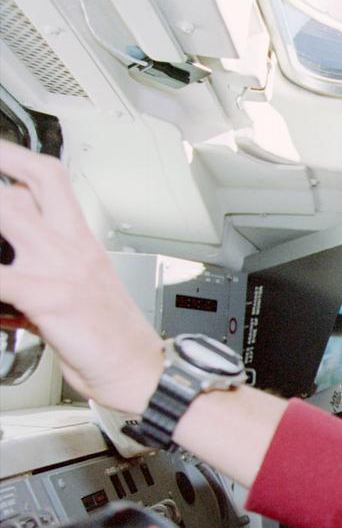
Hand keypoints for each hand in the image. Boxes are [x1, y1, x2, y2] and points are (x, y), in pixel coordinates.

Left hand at [0, 140, 162, 412]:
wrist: (141, 371)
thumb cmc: (113, 339)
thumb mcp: (80, 292)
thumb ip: (42, 271)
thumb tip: (8, 268)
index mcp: (82, 243)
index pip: (48, 179)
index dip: (14, 156)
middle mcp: (71, 248)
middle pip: (25, 186)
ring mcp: (60, 269)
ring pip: (8, 215)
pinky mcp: (50, 298)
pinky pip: (0, 278)